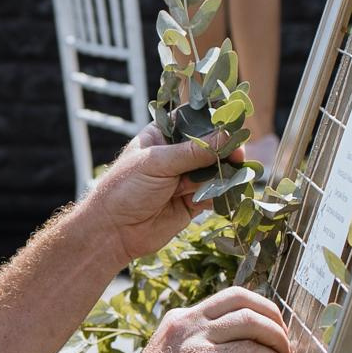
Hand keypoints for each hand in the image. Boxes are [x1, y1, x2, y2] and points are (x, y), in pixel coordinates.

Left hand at [82, 125, 239, 262]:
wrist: (114, 231)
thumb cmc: (126, 188)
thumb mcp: (158, 163)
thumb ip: (194, 152)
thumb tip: (227, 136)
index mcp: (162, 135)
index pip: (193, 120)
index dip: (213, 121)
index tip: (232, 122)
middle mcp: (176, 155)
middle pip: (210, 146)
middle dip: (224, 150)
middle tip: (237, 155)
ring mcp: (186, 179)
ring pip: (215, 170)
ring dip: (224, 173)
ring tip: (231, 175)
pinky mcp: (193, 202)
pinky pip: (215, 194)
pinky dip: (222, 194)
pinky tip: (226, 193)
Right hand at [125, 288, 296, 352]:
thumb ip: (202, 352)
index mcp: (179, 321)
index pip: (227, 298)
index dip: (257, 308)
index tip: (270, 327)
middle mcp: (188, 324)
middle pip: (243, 299)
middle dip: (272, 316)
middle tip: (284, 339)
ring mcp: (197, 341)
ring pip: (251, 320)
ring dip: (276, 338)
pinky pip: (252, 350)